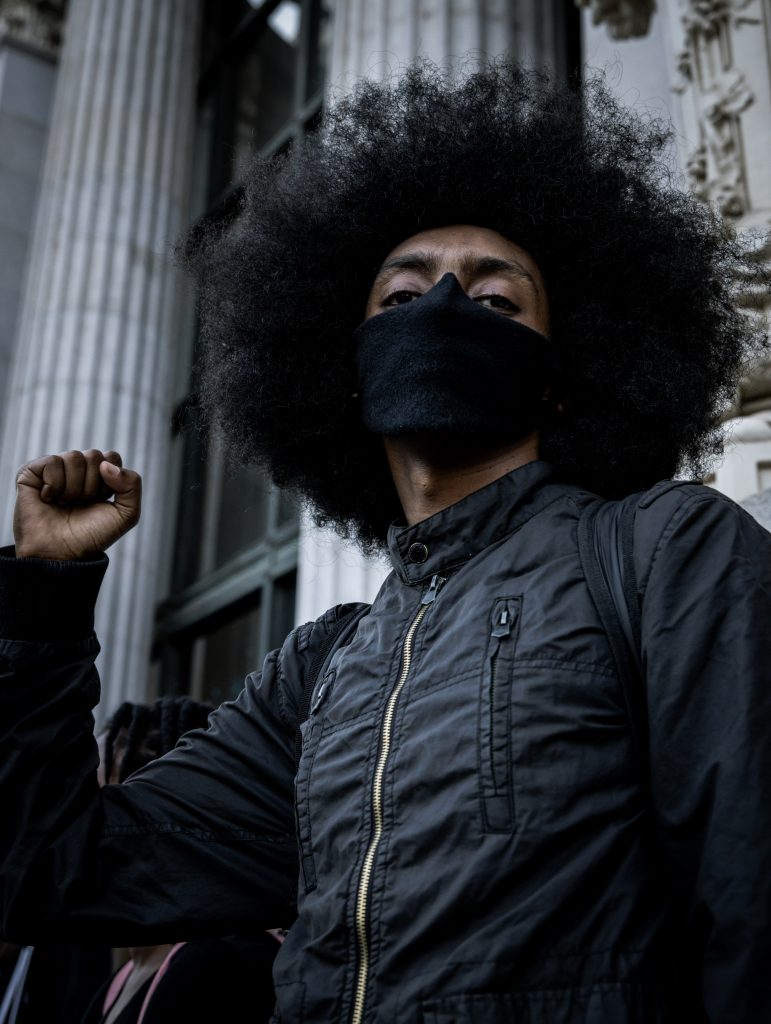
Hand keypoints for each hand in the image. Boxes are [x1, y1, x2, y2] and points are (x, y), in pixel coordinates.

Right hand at [13, 449, 141, 559]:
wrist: (61, 553)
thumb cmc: (91, 535)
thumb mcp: (126, 514)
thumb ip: (132, 484)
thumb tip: (106, 464)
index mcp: (98, 475)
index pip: (112, 457)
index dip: (110, 481)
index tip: (100, 500)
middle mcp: (76, 468)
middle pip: (94, 456)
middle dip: (92, 486)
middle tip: (80, 504)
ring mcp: (54, 469)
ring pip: (74, 457)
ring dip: (73, 488)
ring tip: (64, 503)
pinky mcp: (31, 472)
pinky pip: (52, 462)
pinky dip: (54, 485)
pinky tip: (48, 499)